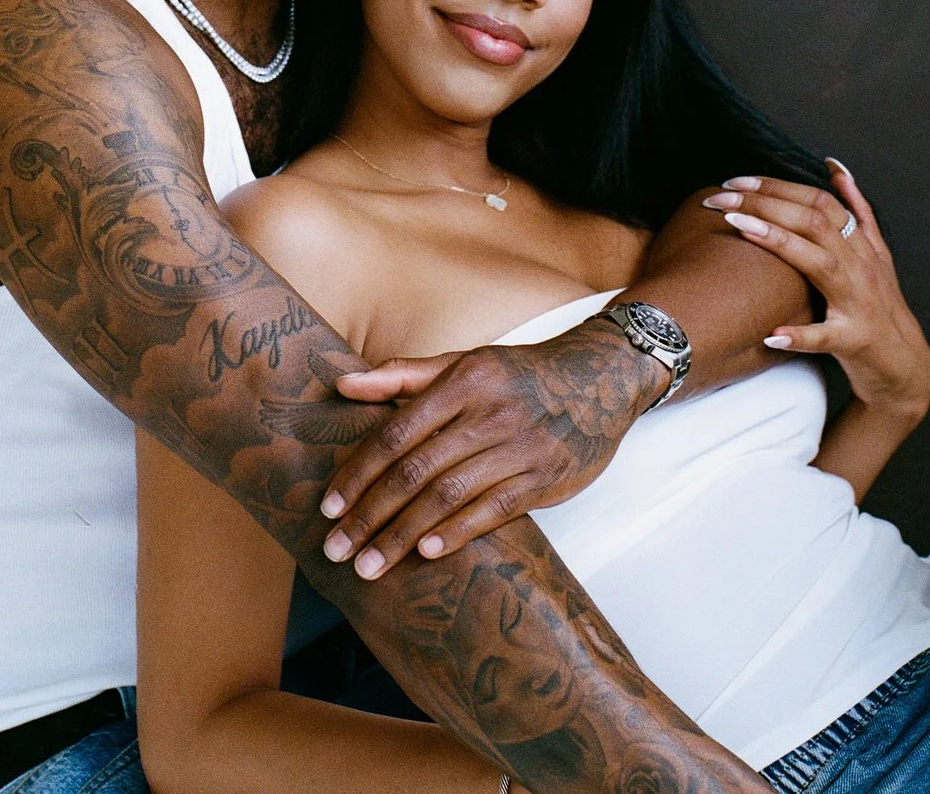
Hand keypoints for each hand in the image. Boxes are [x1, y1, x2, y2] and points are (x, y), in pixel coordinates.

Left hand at [316, 316, 667, 577]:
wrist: (600, 379)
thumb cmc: (519, 376)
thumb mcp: (464, 363)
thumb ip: (402, 376)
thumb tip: (341, 383)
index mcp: (462, 382)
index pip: (396, 433)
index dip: (358, 473)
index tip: (329, 508)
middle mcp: (488, 413)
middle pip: (415, 472)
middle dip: (370, 516)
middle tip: (337, 550)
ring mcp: (519, 447)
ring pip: (448, 497)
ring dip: (402, 536)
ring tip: (370, 566)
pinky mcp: (544, 477)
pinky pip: (493, 511)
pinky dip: (457, 533)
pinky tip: (425, 554)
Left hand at [703, 160, 929, 422]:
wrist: (906, 364)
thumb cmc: (879, 306)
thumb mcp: (875, 254)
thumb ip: (857, 210)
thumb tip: (836, 168)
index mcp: (860, 246)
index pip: (819, 202)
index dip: (778, 187)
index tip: (737, 181)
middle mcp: (860, 267)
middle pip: (815, 222)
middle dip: (767, 203)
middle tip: (722, 197)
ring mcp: (858, 303)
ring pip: (821, 265)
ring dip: (779, 242)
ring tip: (739, 226)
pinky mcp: (854, 340)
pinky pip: (825, 336)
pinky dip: (800, 334)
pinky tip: (771, 332)